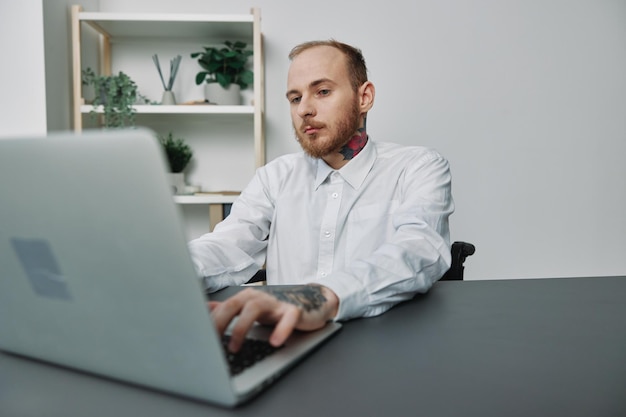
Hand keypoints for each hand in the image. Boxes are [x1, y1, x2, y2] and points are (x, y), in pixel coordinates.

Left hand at [209, 285, 338, 352]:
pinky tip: (274, 342)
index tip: (198, 339)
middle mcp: (258, 297)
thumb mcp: (249, 310)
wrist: (309, 304)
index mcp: (245, 299)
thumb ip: (228, 309)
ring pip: (255, 308)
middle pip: (233, 305)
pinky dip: (281, 329)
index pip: (222, 308)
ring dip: (241, 328)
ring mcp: (276, 303)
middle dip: (219, 323)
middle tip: (210, 343)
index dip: (209, 323)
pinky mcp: (294, 310)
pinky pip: (287, 318)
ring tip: (236, 348)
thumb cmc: (276, 310)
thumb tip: (205, 308)